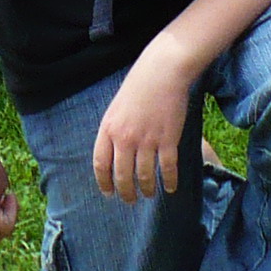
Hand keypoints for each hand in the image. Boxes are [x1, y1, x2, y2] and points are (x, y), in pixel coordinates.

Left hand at [90, 45, 193, 203]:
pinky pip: (167, 168)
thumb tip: (113, 154)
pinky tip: (170, 187)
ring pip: (144, 176)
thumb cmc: (139, 84)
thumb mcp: (116, 107)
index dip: (104, 183)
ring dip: (147, 190)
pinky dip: (169, 181)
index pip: (101, 165)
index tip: (109, 193)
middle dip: (126, 193)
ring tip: (149, 194)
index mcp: (109, 128)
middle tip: (130, 201)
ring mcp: (147, 140)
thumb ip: (113, 130)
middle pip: (122, 176)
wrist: (163, 70)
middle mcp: (125, 138)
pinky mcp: (168, 140)